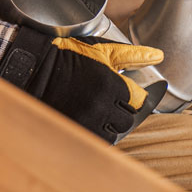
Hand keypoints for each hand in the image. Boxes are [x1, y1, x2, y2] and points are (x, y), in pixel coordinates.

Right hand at [0, 31, 165, 142]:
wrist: (34, 67)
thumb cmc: (68, 55)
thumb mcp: (101, 51)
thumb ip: (131, 56)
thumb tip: (157, 55)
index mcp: (112, 84)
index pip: (138, 100)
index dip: (130, 94)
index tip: (119, 90)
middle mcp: (103, 105)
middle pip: (128, 118)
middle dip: (120, 109)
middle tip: (107, 100)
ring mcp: (89, 120)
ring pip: (115, 132)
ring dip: (110, 123)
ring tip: (97, 110)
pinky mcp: (77, 129)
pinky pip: (98, 140)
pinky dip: (97, 131)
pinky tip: (88, 118)